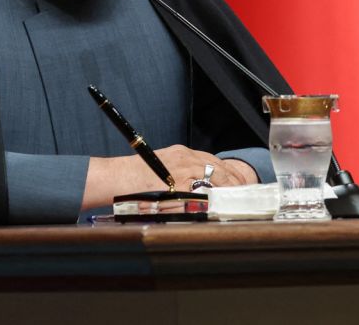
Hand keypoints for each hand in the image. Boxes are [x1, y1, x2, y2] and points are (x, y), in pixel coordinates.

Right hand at [82, 146, 258, 209]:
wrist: (114, 178)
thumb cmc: (132, 177)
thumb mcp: (158, 166)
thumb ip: (176, 172)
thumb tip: (194, 186)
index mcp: (180, 152)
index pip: (211, 159)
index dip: (227, 171)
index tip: (236, 180)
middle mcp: (184, 157)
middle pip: (217, 166)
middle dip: (233, 179)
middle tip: (243, 190)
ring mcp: (182, 170)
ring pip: (214, 177)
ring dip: (228, 188)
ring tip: (237, 198)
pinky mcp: (178, 184)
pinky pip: (202, 192)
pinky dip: (213, 198)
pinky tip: (221, 205)